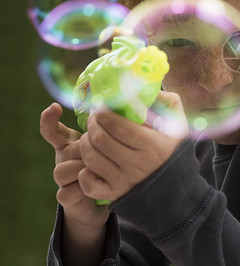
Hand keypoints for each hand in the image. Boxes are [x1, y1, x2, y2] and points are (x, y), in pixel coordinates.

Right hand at [40, 103, 109, 228]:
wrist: (102, 199)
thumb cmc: (108, 165)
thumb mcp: (112, 146)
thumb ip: (113, 130)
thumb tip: (123, 110)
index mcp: (72, 144)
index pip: (53, 130)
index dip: (49, 119)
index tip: (54, 108)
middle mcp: (63, 159)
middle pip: (69, 149)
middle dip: (87, 152)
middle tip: (106, 154)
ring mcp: (62, 179)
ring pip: (62, 170)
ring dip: (83, 170)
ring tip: (101, 171)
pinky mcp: (65, 197)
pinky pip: (66, 192)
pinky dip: (81, 190)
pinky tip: (94, 188)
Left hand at [78, 92, 185, 201]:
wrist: (176, 186)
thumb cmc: (174, 149)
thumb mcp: (178, 124)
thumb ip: (166, 102)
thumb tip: (144, 89)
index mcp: (152, 145)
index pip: (116, 124)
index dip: (103, 112)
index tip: (102, 107)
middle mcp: (137, 164)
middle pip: (100, 139)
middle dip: (92, 123)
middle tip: (94, 118)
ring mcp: (124, 181)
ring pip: (90, 158)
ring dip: (86, 142)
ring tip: (92, 135)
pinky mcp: (114, 194)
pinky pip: (89, 185)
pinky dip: (84, 173)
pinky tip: (90, 163)